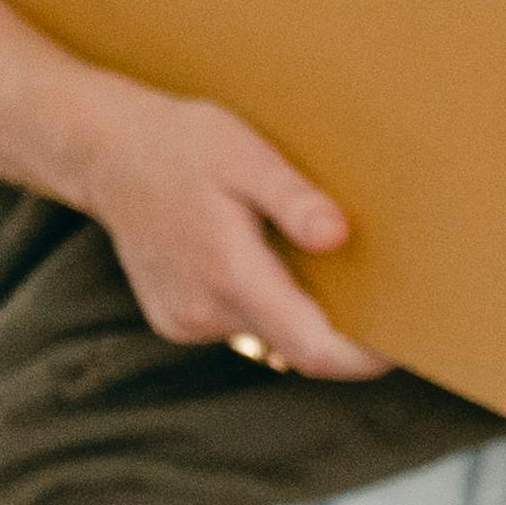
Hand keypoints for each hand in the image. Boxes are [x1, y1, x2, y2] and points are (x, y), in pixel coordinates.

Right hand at [64, 79, 390, 379]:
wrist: (104, 152)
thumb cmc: (181, 145)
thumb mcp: (245, 155)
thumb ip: (292, 200)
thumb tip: (338, 236)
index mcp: (230, 275)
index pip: (312, 348)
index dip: (363, 359)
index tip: (401, 346)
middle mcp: (205, 311)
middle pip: (294, 344)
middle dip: (338, 327)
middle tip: (375, 289)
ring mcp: (185, 322)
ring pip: (267, 335)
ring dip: (297, 310)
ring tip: (306, 256)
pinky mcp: (175, 320)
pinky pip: (238, 324)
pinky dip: (262, 303)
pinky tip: (256, 256)